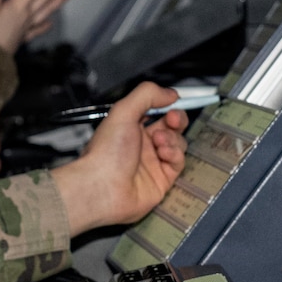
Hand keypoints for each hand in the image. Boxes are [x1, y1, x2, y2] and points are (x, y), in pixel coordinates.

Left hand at [49, 82, 186, 233]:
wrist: (103, 187)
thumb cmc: (106, 152)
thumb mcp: (123, 111)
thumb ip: (147, 95)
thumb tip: (170, 93)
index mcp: (129, 126)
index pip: (155, 111)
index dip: (166, 105)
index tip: (173, 100)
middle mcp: (141, 144)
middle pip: (170, 127)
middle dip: (176, 119)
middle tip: (172, 118)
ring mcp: (152, 162)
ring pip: (177, 143)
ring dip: (172, 138)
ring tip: (158, 141)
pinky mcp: (162, 180)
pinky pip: (178, 162)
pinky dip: (175, 154)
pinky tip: (164, 153)